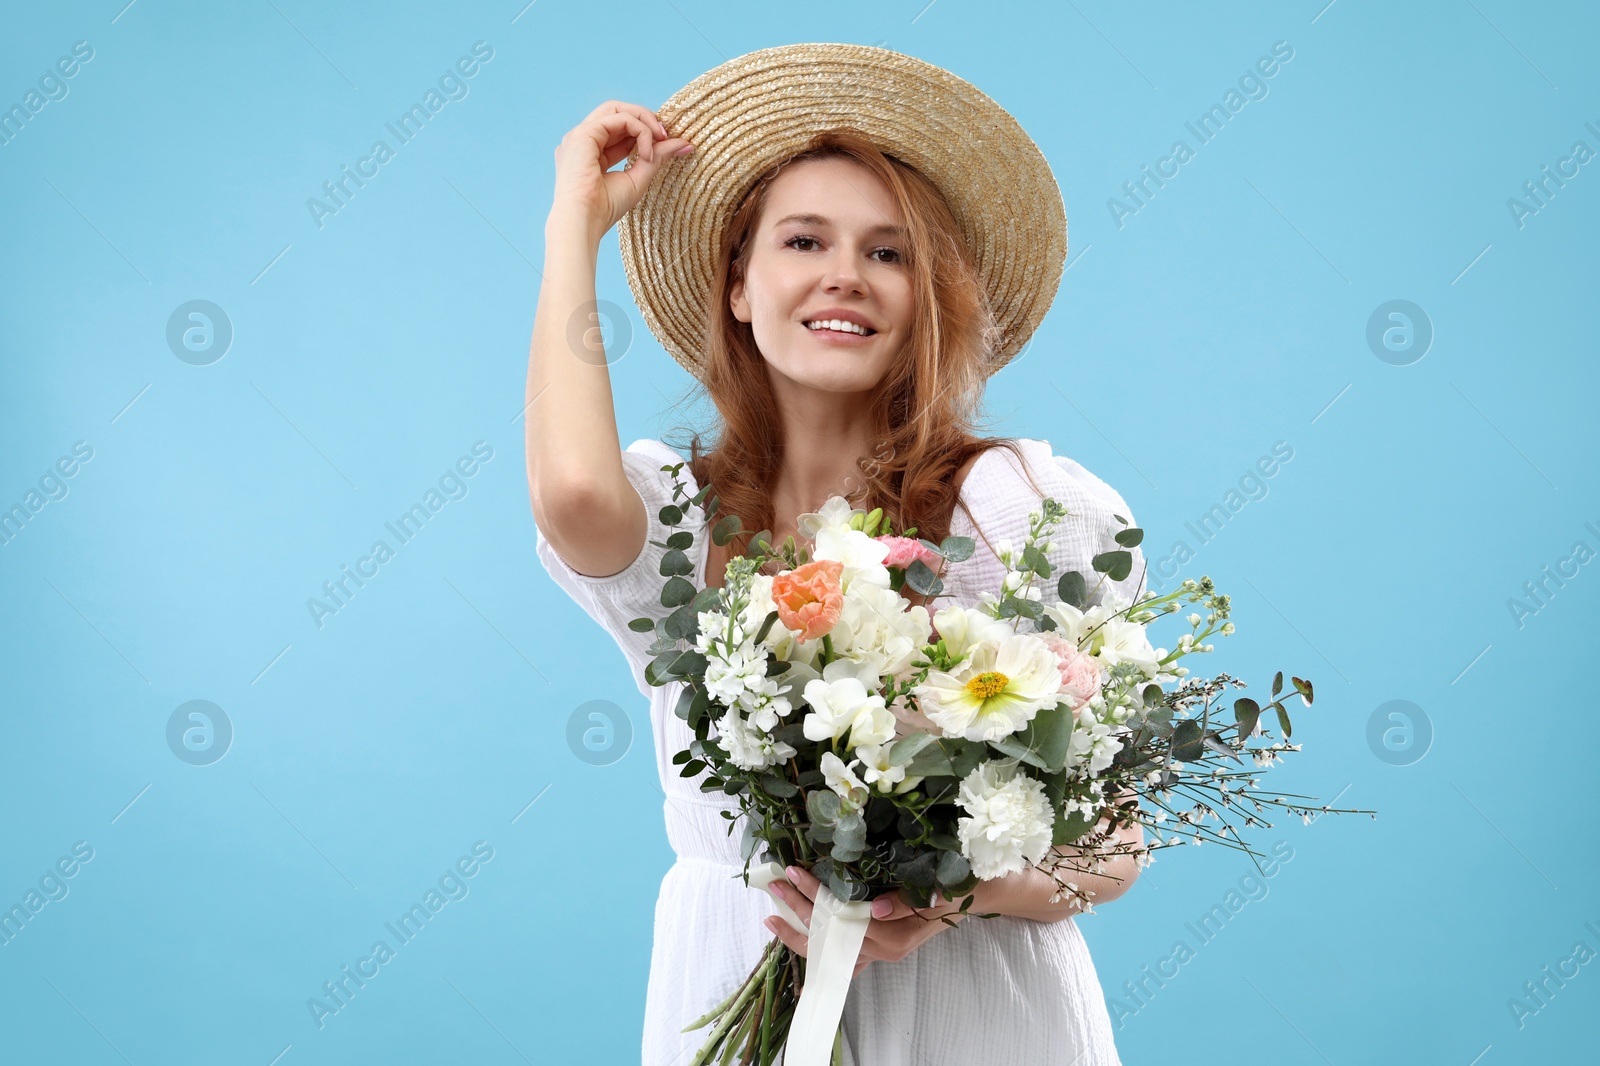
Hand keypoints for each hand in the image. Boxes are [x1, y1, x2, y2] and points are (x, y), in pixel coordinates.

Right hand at [549, 100, 693, 245]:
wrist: (584, 221)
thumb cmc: (605, 208)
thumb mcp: (638, 178)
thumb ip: (657, 157)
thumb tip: (683, 143)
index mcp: (590, 151)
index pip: (620, 129)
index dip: (645, 131)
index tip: (668, 142)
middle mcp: (583, 139)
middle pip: (617, 111)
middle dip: (645, 119)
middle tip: (666, 135)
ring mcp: (581, 134)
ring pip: (617, 109)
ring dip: (644, 120)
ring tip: (661, 138)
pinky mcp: (583, 133)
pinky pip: (620, 118)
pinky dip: (640, 131)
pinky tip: (646, 153)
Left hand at [763, 866, 969, 979]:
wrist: (976, 896)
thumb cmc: (956, 888)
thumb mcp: (937, 890)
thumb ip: (906, 902)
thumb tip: (875, 908)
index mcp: (895, 938)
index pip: (845, 917)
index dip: (818, 895)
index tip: (796, 873)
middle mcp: (884, 951)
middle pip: (831, 938)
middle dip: (799, 912)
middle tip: (776, 886)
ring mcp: (880, 954)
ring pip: (831, 954)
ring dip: (800, 935)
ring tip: (774, 917)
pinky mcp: (878, 949)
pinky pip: (842, 957)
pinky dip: (819, 950)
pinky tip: (799, 939)